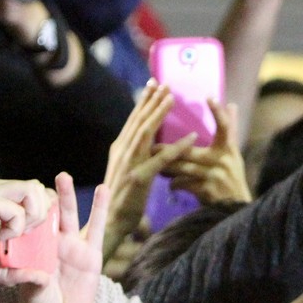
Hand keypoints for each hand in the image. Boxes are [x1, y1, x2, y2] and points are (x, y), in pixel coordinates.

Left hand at [15, 173, 107, 302]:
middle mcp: (52, 244)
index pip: (28, 222)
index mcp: (33, 249)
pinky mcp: (91, 254)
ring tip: (63, 177)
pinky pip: (96, 229)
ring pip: (68, 217)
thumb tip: (39, 273)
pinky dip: (100, 209)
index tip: (16, 194)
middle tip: (37, 179)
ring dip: (66, 197)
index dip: (24, 208)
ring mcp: (72, 247)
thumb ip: (33, 279)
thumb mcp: (30, 291)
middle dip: (43, 197)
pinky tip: (103, 191)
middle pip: (47, 214)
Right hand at [101, 82, 193, 258]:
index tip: (153, 84)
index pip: (133, 120)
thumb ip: (133, 154)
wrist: (110, 220)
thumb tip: (142, 139)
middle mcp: (122, 151)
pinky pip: (162, 159)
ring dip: (159, 113)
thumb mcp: (126, 170)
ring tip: (172, 98)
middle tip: (165, 83)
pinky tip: (192, 136)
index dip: (143, 101)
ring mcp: (130, 164)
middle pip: (139, 120)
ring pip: (146, 132)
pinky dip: (178, 146)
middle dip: (152, 100)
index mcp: (120, 148)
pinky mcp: (140, 178)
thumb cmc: (121, 197)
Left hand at [163, 100, 250, 203]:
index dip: (218, 113)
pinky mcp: (207, 191)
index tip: (209, 97)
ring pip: (183, 167)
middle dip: (169, 150)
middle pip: (189, 151)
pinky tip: (170, 184)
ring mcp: (215, 176)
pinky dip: (176, 184)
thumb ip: (231, 130)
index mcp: (229, 149)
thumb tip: (231, 105)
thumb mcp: (233, 154)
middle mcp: (223, 160)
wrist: (236, 209)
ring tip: (156, 166)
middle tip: (153, 146)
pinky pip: (185, 184)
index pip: (225, 127)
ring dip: (167, 168)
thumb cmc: (233, 177)